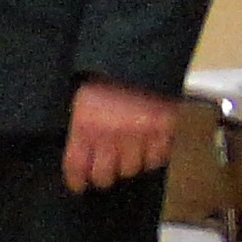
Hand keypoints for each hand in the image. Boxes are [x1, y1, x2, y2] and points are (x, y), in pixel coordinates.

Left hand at [62, 75, 177, 195]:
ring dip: (130, 163)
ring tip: (130, 152)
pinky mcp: (165, 131)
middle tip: (106, 171)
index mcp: (85, 124)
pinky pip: (158, 158)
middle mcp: (111, 135)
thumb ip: (81, 125)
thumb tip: (80, 150)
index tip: (78, 186)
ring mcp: (139, 135)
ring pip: (132, 169)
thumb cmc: (108, 75)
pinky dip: (154, 155)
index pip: (75, 166)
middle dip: (104, 175)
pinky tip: (150, 145)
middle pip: (104, 175)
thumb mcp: (82, 97)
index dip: (76, 180)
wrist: (144, 55)